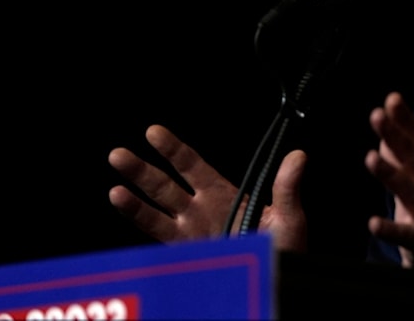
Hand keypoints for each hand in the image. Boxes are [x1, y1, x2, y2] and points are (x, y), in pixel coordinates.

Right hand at [108, 124, 307, 252]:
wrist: (273, 282)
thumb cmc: (284, 251)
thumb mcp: (288, 217)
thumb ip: (286, 187)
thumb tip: (298, 155)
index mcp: (222, 195)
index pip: (192, 166)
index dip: (173, 149)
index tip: (153, 132)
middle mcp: (201, 211)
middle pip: (165, 185)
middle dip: (142, 169)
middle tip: (119, 154)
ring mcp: (190, 233)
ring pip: (155, 207)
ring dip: (134, 192)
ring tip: (115, 178)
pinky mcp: (185, 253)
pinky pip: (157, 234)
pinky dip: (138, 216)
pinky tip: (121, 200)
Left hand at [364, 93, 413, 304]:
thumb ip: (402, 159)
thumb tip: (386, 131)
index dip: (407, 119)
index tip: (392, 98)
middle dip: (397, 136)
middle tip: (377, 116)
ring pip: (413, 192)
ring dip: (392, 174)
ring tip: (371, 158)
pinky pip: (409, 236)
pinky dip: (391, 229)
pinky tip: (373, 223)